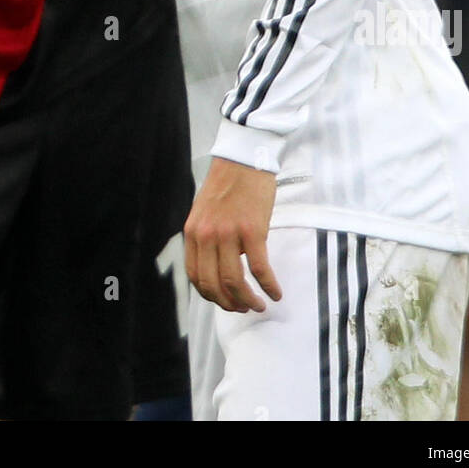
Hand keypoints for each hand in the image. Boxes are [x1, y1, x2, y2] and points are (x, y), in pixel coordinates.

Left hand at [184, 155, 280, 312]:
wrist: (244, 159)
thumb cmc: (228, 183)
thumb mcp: (204, 211)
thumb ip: (206, 237)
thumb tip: (216, 265)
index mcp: (193, 232)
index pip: (196, 276)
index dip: (210, 296)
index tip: (224, 301)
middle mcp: (207, 235)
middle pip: (213, 285)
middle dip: (229, 304)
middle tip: (243, 308)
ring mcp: (228, 233)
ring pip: (235, 282)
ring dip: (248, 300)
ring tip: (259, 305)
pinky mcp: (252, 230)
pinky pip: (259, 268)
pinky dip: (268, 286)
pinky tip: (275, 292)